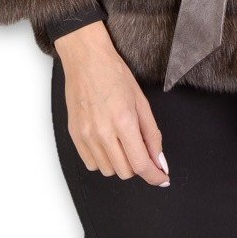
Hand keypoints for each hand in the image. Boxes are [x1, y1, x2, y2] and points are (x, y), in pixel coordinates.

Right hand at [54, 22, 170, 186]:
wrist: (86, 59)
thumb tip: (159, 161)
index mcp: (124, 121)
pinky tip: (107, 142)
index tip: (161, 178)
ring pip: (108, 170)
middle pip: (125, 171)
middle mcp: (103, 132)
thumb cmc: (115, 73)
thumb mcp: (141, 100)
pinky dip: (103, 159)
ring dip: (120, 162)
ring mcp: (86, 135)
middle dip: (138, 165)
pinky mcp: (74, 135)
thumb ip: (152, 134)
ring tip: (121, 140)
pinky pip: (91, 164)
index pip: (140, 164)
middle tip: (140, 147)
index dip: (154, 176)